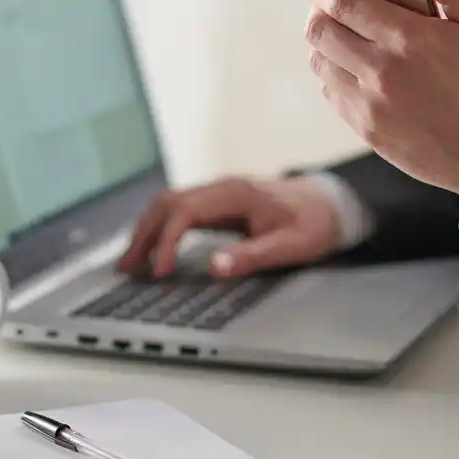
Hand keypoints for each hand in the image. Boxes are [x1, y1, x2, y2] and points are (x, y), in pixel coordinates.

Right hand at [118, 177, 342, 277]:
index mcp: (237, 194)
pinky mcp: (219, 201)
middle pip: (169, 202)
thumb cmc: (313, 223)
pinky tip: (154, 247)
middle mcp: (222, 187)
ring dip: (148, 229)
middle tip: (127, 268)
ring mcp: (219, 192)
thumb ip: (252, 256)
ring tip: (131, 261)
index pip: (186, 212)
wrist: (330, 203)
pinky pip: (181, 209)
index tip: (160, 271)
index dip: (167, 241)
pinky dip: (161, 227)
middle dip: (144, 234)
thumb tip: (214, 267)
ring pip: (170, 203)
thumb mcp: (290, 245)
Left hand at [305, 0, 458, 206]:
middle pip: (319, 31)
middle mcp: (383, 72)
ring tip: (341, 35)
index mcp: (412, 39)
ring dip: (324, 43)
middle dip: (318, 10)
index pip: (345, 3)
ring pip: (319, 62)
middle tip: (326, 3)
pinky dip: (334, 74)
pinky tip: (354, 68)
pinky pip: (331, 92)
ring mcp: (370, 105)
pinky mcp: (366, 129)